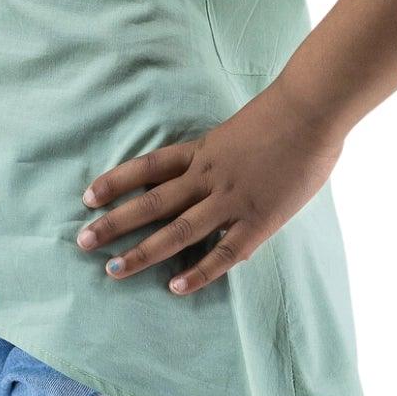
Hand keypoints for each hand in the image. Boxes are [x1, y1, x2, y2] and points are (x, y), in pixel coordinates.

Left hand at [76, 81, 345, 295]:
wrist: (313, 108)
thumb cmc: (283, 114)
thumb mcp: (237, 130)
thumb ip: (220, 154)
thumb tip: (206, 171)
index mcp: (202, 150)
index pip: (148, 168)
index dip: (116, 182)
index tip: (87, 197)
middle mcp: (208, 176)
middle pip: (151, 203)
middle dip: (114, 223)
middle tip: (83, 242)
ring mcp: (232, 199)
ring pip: (177, 230)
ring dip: (143, 252)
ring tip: (113, 270)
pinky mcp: (259, 219)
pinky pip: (223, 252)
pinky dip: (199, 271)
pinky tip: (175, 287)